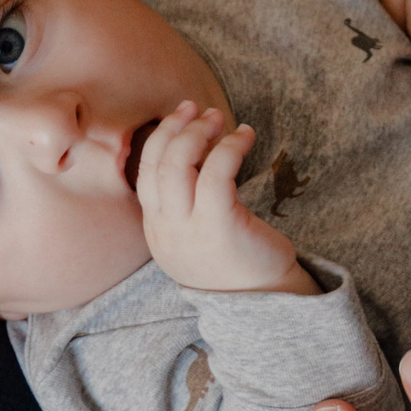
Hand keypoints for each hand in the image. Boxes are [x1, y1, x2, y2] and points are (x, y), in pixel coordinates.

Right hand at [138, 101, 312, 294]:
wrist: (267, 301)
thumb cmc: (240, 262)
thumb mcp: (200, 234)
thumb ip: (188, 204)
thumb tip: (195, 152)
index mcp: (157, 232)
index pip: (144, 176)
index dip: (158, 141)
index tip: (179, 119)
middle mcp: (165, 231)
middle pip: (156, 166)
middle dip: (174, 129)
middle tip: (198, 109)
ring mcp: (188, 231)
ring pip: (178, 166)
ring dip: (197, 133)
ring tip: (218, 117)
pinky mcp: (219, 226)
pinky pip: (216, 174)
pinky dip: (229, 147)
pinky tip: (246, 136)